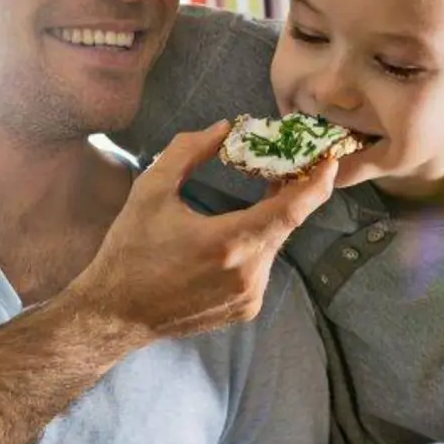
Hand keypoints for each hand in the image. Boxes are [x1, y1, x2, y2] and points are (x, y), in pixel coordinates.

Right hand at [70, 121, 336, 339]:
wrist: (114, 314)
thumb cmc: (130, 250)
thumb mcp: (151, 190)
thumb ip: (188, 151)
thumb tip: (223, 129)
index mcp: (229, 242)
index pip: (292, 209)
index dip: (316, 183)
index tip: (329, 160)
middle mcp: (248, 274)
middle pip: (284, 224)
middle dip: (288, 193)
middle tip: (281, 165)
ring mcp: (249, 297)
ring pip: (272, 246)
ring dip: (267, 221)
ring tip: (254, 197)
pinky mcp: (245, 310)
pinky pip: (260, 268)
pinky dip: (253, 247)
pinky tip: (230, 237)